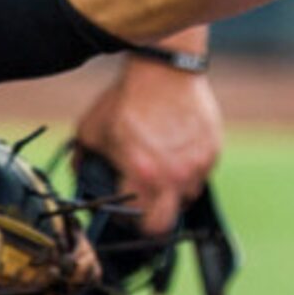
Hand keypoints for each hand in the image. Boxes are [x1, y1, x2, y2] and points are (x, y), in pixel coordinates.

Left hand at [72, 57, 221, 233]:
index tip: (128, 211)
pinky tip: (176, 148)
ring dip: (174, 190)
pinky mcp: (213, 149)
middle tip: (147, 200)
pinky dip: (190, 168)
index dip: (133, 223)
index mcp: (142, 175)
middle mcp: (174, 176)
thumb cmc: (125, 98)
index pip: (145, 226)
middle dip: (156, 217)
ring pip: (188, 195)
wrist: (163, 68)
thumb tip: (80, 175)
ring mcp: (197, 164)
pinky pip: (202, 172)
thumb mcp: (91, 130)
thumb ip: (82, 159)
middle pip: (168, 224)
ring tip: (162, 168)